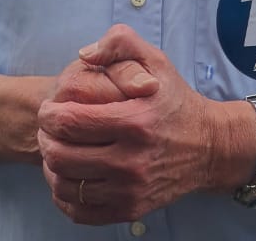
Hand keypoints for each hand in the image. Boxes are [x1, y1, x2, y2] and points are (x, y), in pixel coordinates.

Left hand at [37, 23, 255, 224]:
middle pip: (62, 156)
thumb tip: (84, 54)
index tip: (49, 108)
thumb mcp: (156, 61)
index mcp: (134, 121)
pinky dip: (64, 196)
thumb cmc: (175, 100)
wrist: (208, 147)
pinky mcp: (131, 210)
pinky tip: (69, 176)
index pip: (71, 122)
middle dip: (46, 139)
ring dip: (51, 167)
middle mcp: (131, 160)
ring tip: (56, 150)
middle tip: (48, 129)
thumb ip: (120, 43)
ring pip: (66, 186)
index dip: (49, 115)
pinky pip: (80, 212)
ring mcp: (130, 190)